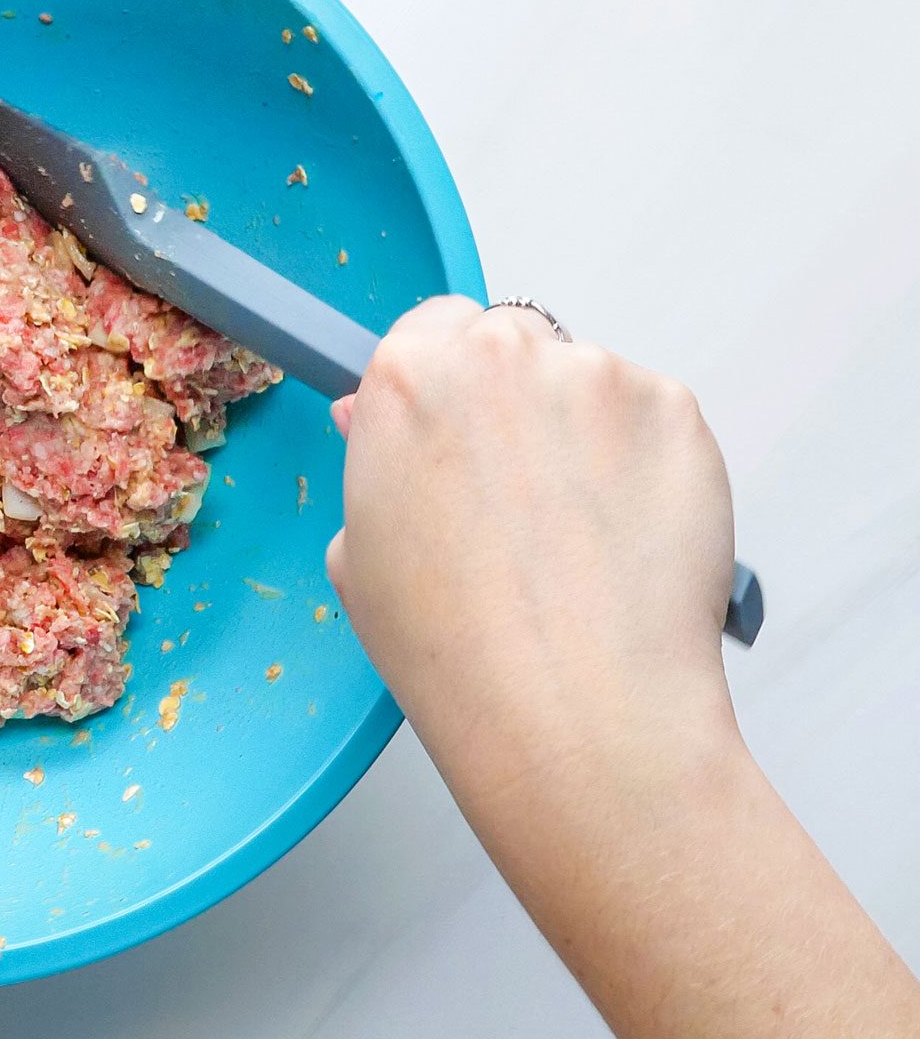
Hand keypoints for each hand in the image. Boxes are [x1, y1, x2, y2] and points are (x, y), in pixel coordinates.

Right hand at [327, 296, 919, 1038]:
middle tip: (519, 495)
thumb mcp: (360, 550)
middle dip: (513, 404)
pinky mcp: (678, 412)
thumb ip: (382, 464)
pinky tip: (624, 539)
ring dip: (581, 435)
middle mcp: (502, 354)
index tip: (456, 430)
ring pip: (585, 383)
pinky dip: (643, 466)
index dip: (444, 385)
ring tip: (577, 536)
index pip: (429, 328)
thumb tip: (401, 432)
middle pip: (511, 343)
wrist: (572, 710)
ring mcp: (598, 377)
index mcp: (407, 378)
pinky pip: (651, 420)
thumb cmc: (454, 648)